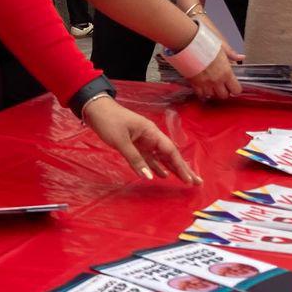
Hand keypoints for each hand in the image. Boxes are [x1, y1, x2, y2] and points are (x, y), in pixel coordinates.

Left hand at [82, 97, 198, 184]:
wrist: (95, 109)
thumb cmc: (109, 121)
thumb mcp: (121, 141)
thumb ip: (135, 159)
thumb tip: (149, 177)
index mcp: (151, 132)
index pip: (170, 151)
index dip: (180, 166)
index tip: (189, 179)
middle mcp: (150, 136)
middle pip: (170, 154)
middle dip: (183, 168)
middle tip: (196, 182)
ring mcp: (143, 141)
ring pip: (161, 157)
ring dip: (172, 168)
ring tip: (184, 180)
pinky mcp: (134, 144)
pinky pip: (149, 157)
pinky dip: (156, 166)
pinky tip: (162, 175)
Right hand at [182, 15, 242, 99]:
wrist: (188, 43)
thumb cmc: (205, 43)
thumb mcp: (222, 47)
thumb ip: (232, 54)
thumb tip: (240, 57)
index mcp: (226, 72)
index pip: (236, 90)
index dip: (236, 89)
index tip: (233, 85)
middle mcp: (216, 80)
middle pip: (224, 96)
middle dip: (224, 92)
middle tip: (222, 85)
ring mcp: (205, 83)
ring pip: (211, 96)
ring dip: (212, 92)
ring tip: (212, 85)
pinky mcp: (194, 83)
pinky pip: (200, 94)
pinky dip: (201, 92)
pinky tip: (202, 86)